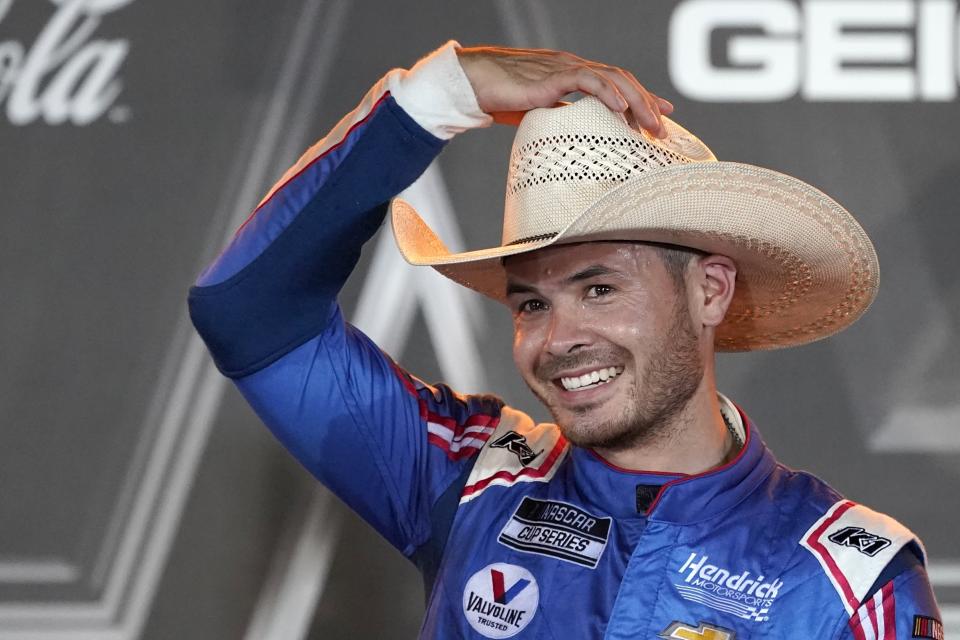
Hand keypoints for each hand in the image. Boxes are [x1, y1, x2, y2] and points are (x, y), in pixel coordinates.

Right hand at [456, 45, 672, 136]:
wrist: (473, 83)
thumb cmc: (499, 97)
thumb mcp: (538, 112)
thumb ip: (559, 118)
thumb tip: (575, 139)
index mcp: (572, 74)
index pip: (615, 83)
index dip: (641, 98)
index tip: (661, 115)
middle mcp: (573, 67)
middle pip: (622, 80)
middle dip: (647, 104)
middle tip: (663, 129)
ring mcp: (564, 69)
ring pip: (612, 79)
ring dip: (636, 101)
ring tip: (651, 122)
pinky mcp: (551, 76)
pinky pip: (586, 80)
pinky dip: (607, 92)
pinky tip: (620, 107)